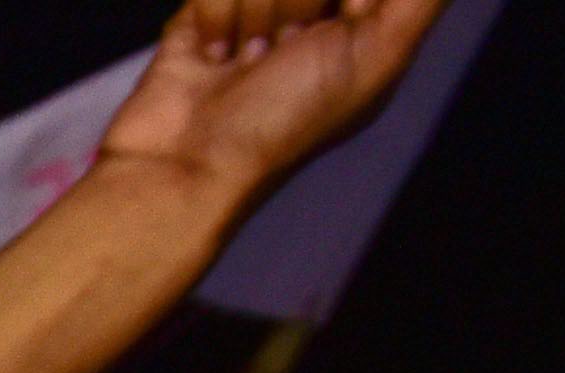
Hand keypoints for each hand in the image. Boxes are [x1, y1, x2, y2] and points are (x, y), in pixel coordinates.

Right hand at [103, 0, 450, 211]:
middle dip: (300, 0)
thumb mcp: (378, 56)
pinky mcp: (207, 13)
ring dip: (257, 13)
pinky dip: (215, 18)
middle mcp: (316, 14)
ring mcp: (259, 12)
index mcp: (367, 24)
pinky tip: (215, 58)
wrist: (186, 164)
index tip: (342, 17)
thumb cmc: (284, 125)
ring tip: (248, 60)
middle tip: (293, 45)